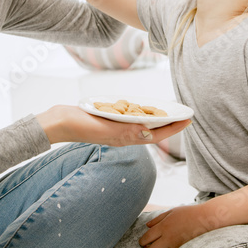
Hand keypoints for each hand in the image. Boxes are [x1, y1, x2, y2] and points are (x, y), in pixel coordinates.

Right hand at [36, 105, 191, 145]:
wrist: (59, 123)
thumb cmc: (80, 125)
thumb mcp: (105, 126)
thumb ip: (126, 130)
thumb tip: (147, 132)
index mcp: (124, 138)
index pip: (156, 135)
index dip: (173, 128)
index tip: (188, 120)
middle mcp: (123, 136)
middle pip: (152, 132)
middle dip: (169, 124)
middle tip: (184, 114)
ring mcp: (116, 130)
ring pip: (142, 126)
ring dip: (157, 120)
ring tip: (169, 112)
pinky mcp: (108, 122)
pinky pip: (130, 120)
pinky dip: (141, 115)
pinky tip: (143, 109)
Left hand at [139, 204, 212, 247]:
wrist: (206, 219)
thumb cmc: (189, 213)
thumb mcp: (171, 212)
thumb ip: (157, 219)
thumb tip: (147, 226)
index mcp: (164, 226)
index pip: (146, 238)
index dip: (142, 241)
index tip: (142, 242)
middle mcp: (168, 238)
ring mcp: (176, 246)